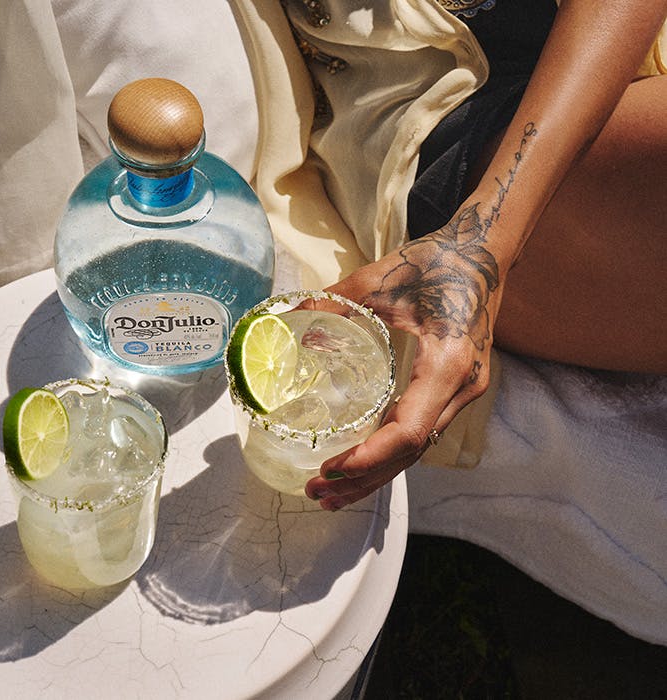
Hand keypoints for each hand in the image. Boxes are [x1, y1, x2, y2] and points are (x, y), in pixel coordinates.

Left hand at [305, 204, 501, 509]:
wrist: (483, 254)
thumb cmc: (436, 262)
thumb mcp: (379, 279)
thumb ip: (333, 301)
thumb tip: (290, 320)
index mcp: (447, 363)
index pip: (408, 431)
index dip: (367, 457)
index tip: (328, 468)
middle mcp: (462, 388)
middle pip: (411, 452)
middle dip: (364, 478)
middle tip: (317, 492)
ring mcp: (464, 393)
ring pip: (418, 449)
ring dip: (376, 475)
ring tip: (331, 494)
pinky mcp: (457, 389)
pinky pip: (423, 432)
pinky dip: (390, 454)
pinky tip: (363, 464)